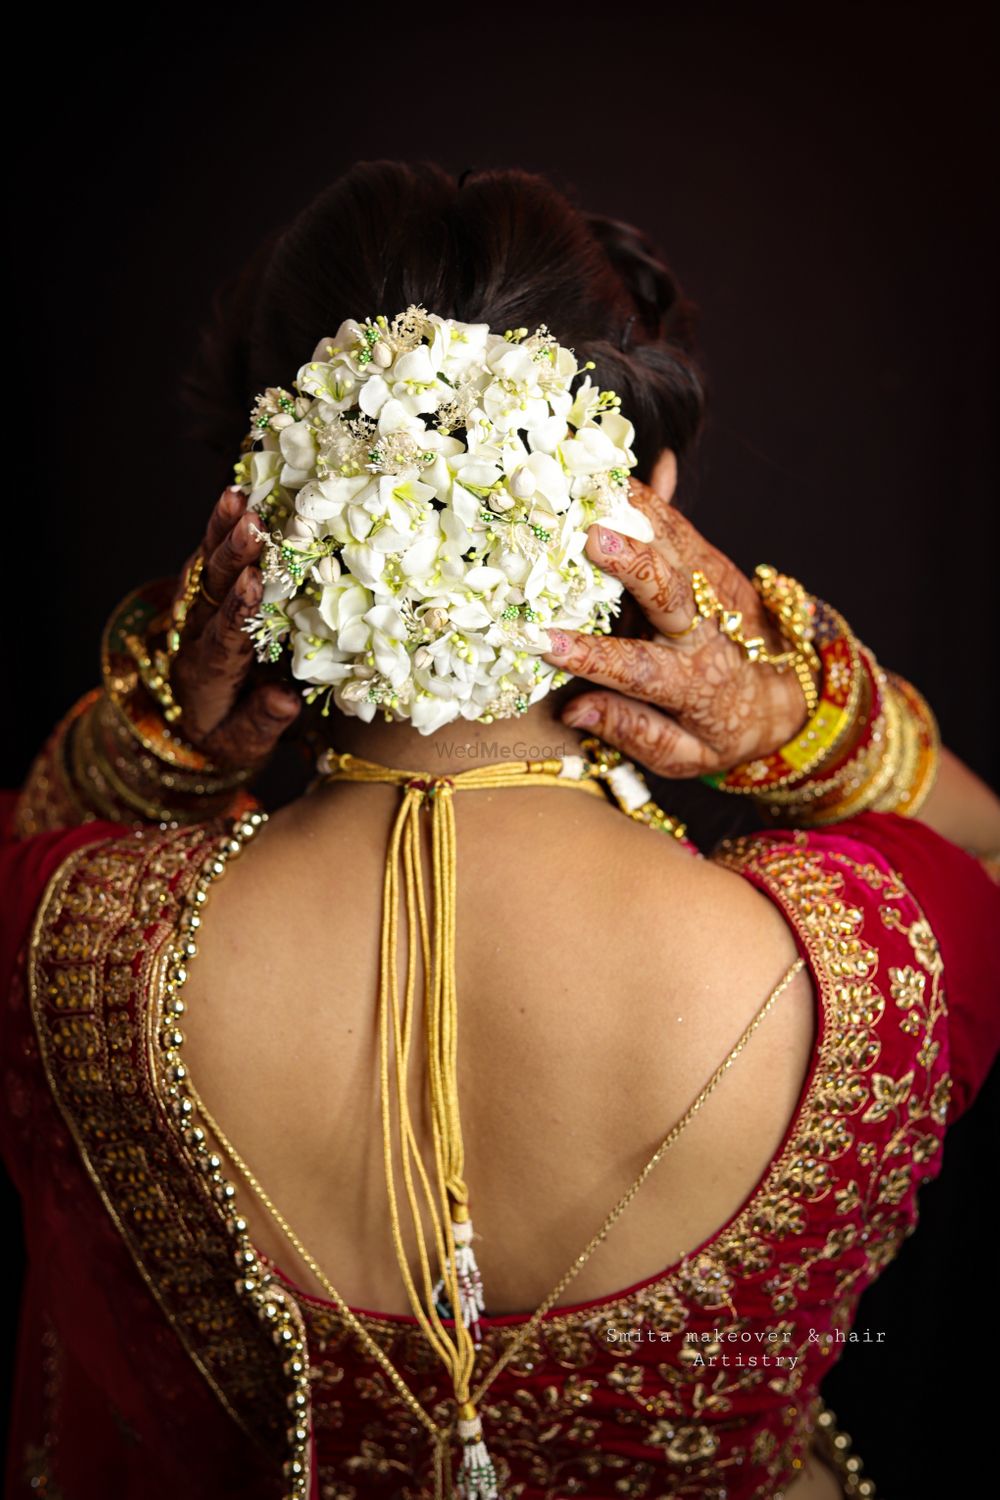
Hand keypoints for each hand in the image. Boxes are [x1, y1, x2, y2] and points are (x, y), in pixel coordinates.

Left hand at [170, 488, 300, 768]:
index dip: (239, 608)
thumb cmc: (224, 735)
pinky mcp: (204, 595)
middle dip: (232, 557)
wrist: (189, 724)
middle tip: (253, 523)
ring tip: (239, 496)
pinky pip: (209, 559)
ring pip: (206, 567)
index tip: (256, 581)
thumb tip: (285, 699)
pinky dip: (220, 527)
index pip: (224, 636)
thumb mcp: (241, 745)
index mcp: (208, 673)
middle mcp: (197, 635)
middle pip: (211, 593)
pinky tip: (236, 497)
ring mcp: (197, 611)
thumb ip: (261, 723)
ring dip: (221, 531)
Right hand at [543, 479, 810, 777]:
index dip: (592, 656)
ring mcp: (713, 588)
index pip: (638, 669)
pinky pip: (679, 523)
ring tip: (596, 487)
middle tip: (594, 538)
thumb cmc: (725, 728)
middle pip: (671, 592)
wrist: (795, 694)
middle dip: (633, 564)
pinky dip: (649, 497)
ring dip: (637, 515)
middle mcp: (706, 630)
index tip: (545, 642)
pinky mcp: (714, 561)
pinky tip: (616, 474)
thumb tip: (575, 709)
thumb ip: (632, 732)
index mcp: (694, 684)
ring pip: (676, 546)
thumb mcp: (686, 754)